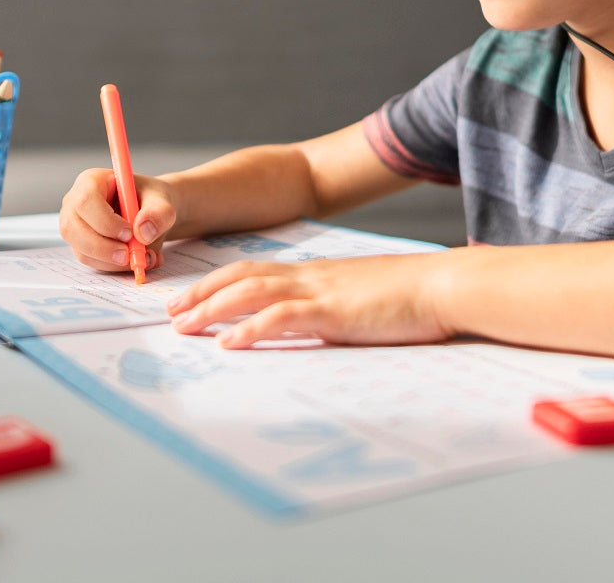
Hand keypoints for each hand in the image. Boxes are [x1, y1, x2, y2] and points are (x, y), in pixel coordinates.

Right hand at [59, 167, 174, 272]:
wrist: (153, 214)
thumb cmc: (151, 200)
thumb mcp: (162, 201)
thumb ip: (158, 213)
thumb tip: (143, 232)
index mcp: (92, 181)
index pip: (86, 200)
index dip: (105, 220)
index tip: (129, 233)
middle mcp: (76, 203)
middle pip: (73, 228)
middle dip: (103, 247)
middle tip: (130, 256)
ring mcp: (75, 226)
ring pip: (82, 250)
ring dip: (112, 261)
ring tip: (145, 257)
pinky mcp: (81, 246)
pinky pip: (92, 262)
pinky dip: (116, 266)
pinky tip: (139, 260)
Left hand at [166, 253, 453, 347]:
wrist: (444, 284)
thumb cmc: (413, 294)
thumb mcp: (365, 295)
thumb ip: (338, 303)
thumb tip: (318, 319)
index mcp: (318, 273)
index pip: (257, 270)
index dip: (219, 282)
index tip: (192, 296)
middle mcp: (312, 276)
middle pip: (243, 276)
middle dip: (202, 292)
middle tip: (170, 311)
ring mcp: (321, 291)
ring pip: (252, 292)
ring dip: (212, 309)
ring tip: (182, 326)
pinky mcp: (334, 313)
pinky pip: (282, 318)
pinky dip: (250, 328)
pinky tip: (228, 342)